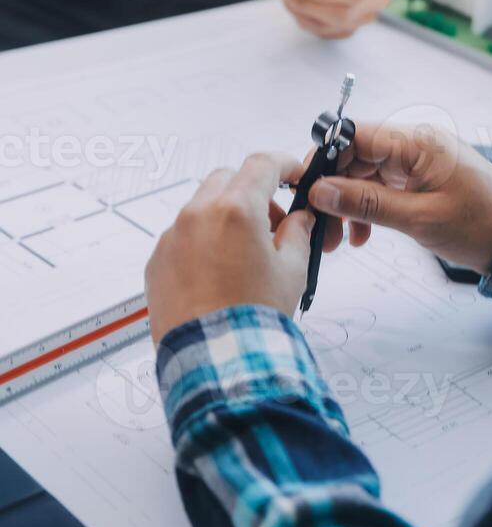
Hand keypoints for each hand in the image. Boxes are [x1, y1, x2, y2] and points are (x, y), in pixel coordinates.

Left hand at [145, 154, 314, 343]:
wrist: (216, 361)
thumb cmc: (253, 319)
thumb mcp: (293, 270)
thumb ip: (298, 233)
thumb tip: (299, 219)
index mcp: (236, 210)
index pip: (262, 164)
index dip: (284, 165)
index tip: (294, 175)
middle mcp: (198, 215)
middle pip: (228, 179)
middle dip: (252, 191)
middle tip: (273, 222)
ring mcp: (172, 237)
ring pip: (202, 206)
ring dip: (225, 216)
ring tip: (246, 254)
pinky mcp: (157, 261)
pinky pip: (182, 236)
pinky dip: (202, 241)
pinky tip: (220, 272)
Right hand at [307, 123, 491, 275]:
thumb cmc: (480, 225)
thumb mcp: (419, 218)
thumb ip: (366, 203)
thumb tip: (322, 190)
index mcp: (417, 143)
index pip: (355, 135)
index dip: (325, 158)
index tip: (306, 188)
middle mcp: (414, 145)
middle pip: (355, 157)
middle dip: (333, 191)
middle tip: (320, 227)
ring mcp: (416, 163)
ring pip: (364, 175)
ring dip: (347, 205)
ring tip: (338, 239)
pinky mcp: (419, 180)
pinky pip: (380, 188)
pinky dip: (366, 209)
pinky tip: (361, 235)